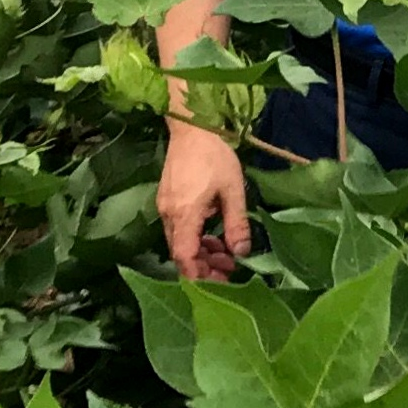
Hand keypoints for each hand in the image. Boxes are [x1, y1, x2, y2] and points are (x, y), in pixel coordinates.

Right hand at [158, 122, 249, 279]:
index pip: (184, 256)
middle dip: (205, 265)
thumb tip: (242, 252)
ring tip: (227, 252)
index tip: (220, 281)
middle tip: (231, 269)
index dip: (200, 274)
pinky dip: (195, 237)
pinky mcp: (167, 200)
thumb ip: (236, 223)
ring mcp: (165, 206)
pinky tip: (213, 234)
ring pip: (180, 241)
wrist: (192, 126)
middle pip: (181, 252)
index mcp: (185, 213)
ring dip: (202, 251)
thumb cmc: (215, 155)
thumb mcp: (233, 190)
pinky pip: (179, 228)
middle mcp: (169, 214)